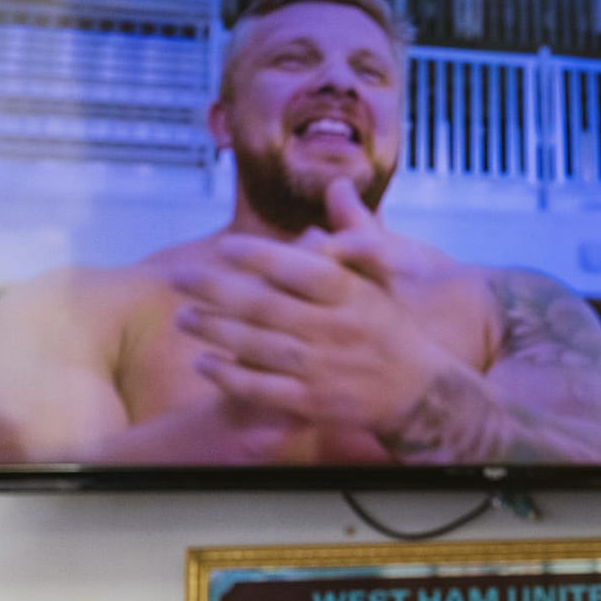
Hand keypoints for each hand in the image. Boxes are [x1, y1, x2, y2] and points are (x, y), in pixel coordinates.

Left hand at [170, 192, 454, 434]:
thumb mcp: (378, 283)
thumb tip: (330, 197)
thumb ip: (352, 242)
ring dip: (214, 331)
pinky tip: (205, 363)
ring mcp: (325, 369)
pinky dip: (230, 376)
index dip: (258, 256)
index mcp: (353, 295)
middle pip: (266, 306)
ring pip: (258, 347)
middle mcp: (337, 330)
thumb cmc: (389, 329)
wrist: (420, 393)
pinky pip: (263, 389)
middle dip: (216, 291)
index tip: (224, 246)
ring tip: (184, 318)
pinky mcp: (315, 403)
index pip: (300, 268)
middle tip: (180, 279)